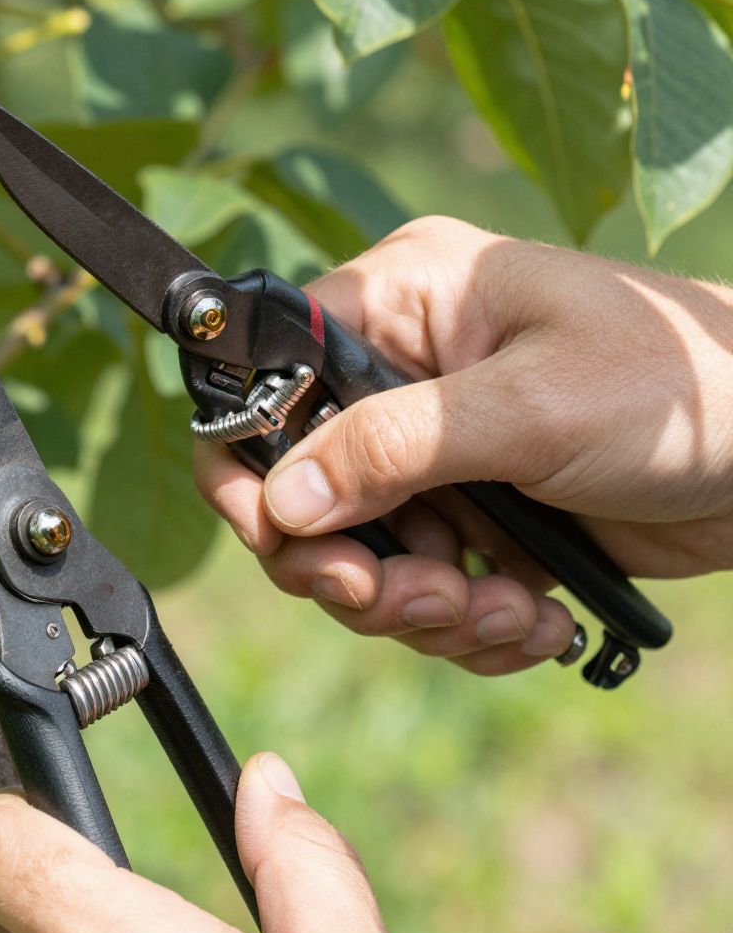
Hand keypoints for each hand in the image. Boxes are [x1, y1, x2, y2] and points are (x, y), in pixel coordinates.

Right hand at [197, 219, 732, 675]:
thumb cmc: (677, 387)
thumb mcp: (529, 410)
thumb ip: (393, 448)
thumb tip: (281, 498)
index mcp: (405, 304)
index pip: (269, 379)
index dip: (255, 470)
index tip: (290, 543)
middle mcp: (410, 377)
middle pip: (306, 494)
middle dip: (357, 571)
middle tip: (420, 600)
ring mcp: (447, 455)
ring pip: (367, 560)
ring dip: (425, 612)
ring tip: (499, 618)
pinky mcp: (486, 520)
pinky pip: (430, 594)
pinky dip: (470, 628)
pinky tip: (532, 627)